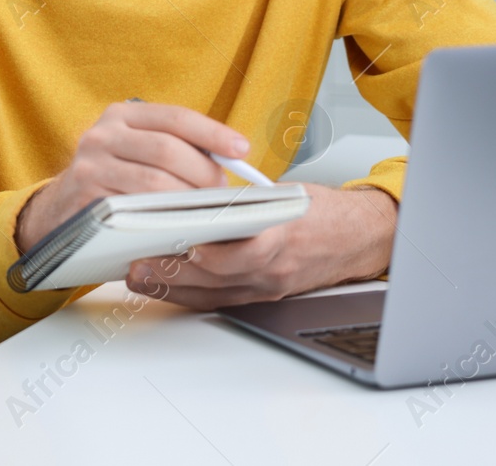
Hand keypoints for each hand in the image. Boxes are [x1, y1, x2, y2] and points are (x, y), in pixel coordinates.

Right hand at [14, 100, 250, 252]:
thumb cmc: (115, 182)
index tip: (242, 149)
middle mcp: (103, 134)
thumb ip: (175, 150)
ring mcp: (91, 165)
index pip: (176, 117)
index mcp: (123, 115)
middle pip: (167, 149)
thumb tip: (229, 162)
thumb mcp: (137, 153)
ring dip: (188, 200)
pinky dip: (163, 220)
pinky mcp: (86, 199)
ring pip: (153, 182)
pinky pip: (134, 209)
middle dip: (204, 173)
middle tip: (223, 194)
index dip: (213, 133)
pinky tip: (180, 227)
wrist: (59, 213)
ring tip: (207, 213)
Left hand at [124, 183, 396, 308]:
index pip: (232, 251)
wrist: (359, 238)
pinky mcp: (265, 297)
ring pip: (212, 294)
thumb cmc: (321, 210)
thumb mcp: (283, 194)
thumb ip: (243, 199)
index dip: (195, 252)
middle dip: (170, 272)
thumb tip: (197, 195)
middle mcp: (273, 269)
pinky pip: (221, 301)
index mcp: (279, 236)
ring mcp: (268, 288)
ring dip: (173, 287)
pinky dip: (191, 295)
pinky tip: (167, 287)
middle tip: (136, 264)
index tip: (163, 242)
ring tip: (140, 275)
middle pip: (212, 277)